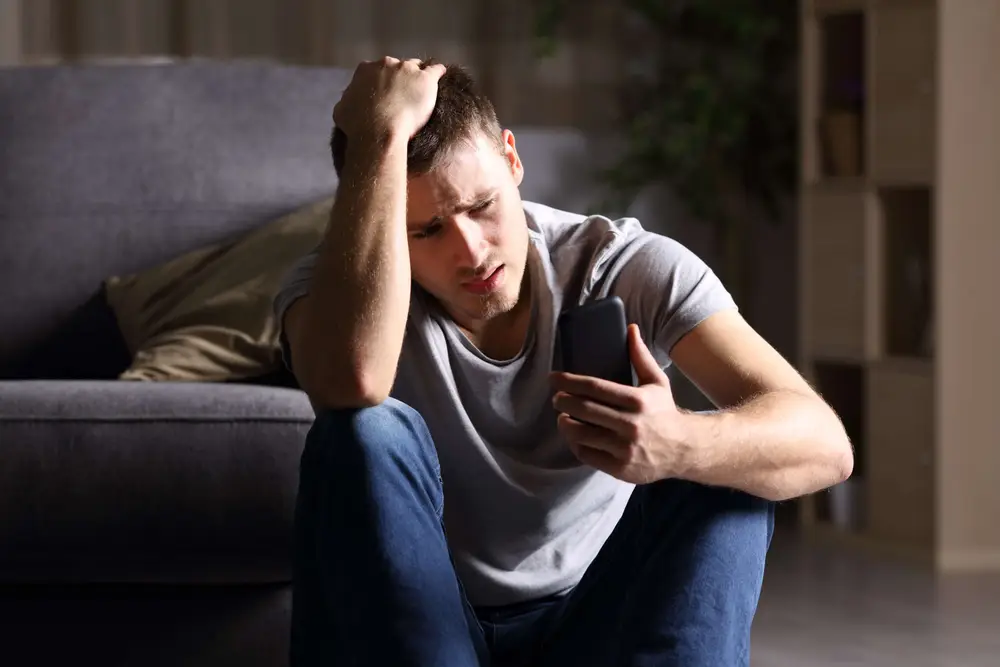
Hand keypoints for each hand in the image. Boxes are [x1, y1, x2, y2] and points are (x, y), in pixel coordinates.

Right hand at [333, 57, 446, 141]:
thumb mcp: (342, 110)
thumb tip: (348, 100)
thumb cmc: (357, 125)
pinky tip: (441, 75)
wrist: (378, 132)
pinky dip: (438, 72)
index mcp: (365, 68)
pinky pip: (436, 70)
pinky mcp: (425, 79)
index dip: (381, 81)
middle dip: (400, 78)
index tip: (385, 92)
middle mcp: (386, 63)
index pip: (376, 69)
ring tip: (422, 89)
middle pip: (397, 66)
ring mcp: (407, 69)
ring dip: (417, 76)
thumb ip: (348, 99)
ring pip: (416, 67)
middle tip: (404, 94)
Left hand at [550, 324, 691, 483]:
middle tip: (556, 398)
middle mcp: (631, 425)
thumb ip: (641, 356)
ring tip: (562, 417)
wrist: (685, 450)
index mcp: (638, 400)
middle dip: (563, 401)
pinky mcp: (620, 468)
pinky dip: (575, 444)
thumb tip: (630, 328)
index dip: (569, 381)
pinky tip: (574, 436)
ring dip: (565, 424)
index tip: (554, 378)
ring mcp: (625, 449)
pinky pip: (587, 454)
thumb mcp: (658, 382)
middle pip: (584, 410)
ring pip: (581, 434)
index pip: (595, 387)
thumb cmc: (665, 413)